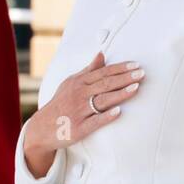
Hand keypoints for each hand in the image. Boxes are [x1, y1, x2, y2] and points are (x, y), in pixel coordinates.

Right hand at [23, 51, 143, 177]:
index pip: (103, 73)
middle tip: (141, 73)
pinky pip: (95, 121)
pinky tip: (119, 112)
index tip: (136, 65)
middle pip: (105, 84)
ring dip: (120, 94)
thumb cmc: (61, 103)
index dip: (120, 68)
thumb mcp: (71, 83)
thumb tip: (101, 55)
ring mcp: (79, 111)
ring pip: (102, 100)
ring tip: (135, 88)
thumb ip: (88, 70)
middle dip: (124, 78)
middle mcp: (79, 95)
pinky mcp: (79, 128)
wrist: (42, 127)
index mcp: (79, 83)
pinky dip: (106, 116)